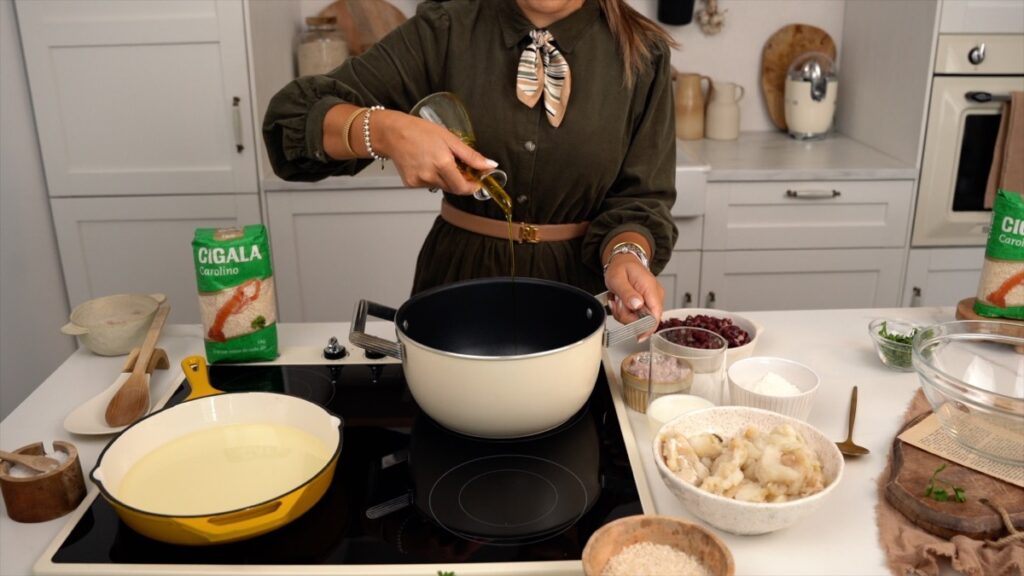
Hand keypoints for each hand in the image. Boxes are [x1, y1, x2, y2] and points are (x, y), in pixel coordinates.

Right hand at [374, 110, 497, 195]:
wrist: (392, 133)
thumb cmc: (418, 131)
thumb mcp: (450, 139)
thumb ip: (471, 156)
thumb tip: (490, 165)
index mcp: (442, 163)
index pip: (463, 187)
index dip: (472, 187)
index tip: (477, 182)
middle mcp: (430, 175)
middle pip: (453, 188)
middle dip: (460, 180)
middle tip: (458, 166)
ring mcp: (419, 181)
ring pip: (441, 186)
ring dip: (446, 178)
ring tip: (438, 160)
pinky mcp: (411, 183)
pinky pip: (428, 184)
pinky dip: (432, 177)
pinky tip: (426, 164)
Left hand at [603, 254, 663, 339]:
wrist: (624, 261)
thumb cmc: (621, 268)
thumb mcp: (617, 278)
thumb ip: (627, 292)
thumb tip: (637, 305)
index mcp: (650, 288)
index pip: (656, 315)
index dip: (648, 328)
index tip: (638, 336)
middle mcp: (655, 296)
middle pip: (645, 320)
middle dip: (627, 317)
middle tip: (617, 303)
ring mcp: (652, 300)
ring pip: (639, 320)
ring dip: (624, 314)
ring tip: (618, 300)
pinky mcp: (647, 304)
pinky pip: (637, 316)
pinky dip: (626, 313)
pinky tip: (621, 303)